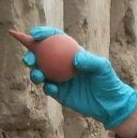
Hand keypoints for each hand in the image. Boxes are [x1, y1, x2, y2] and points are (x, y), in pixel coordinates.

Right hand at [15, 27, 136, 129]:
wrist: (108, 103)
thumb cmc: (107, 80)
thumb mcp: (102, 68)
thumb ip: (90, 61)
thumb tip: (75, 58)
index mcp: (69, 52)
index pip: (53, 38)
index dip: (42, 34)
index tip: (34, 35)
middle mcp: (60, 64)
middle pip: (40, 56)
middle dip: (30, 55)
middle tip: (28, 59)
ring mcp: (58, 78)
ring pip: (40, 73)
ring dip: (35, 73)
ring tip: (38, 75)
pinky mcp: (58, 93)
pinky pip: (48, 89)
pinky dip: (48, 88)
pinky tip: (51, 88)